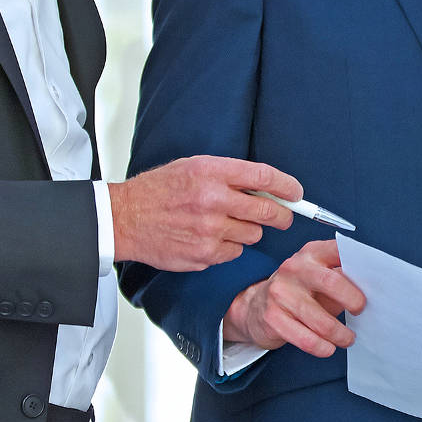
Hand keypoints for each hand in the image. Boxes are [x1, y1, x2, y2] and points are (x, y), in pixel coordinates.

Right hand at [109, 155, 300, 269]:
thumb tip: (266, 186)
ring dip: (247, 230)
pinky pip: (234, 253)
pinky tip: (209, 239)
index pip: (264, 176)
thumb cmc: (158, 191)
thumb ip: (228, 175)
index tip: (297, 193)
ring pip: (253, 235)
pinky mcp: (204, 254)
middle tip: (282, 216)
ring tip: (225, 224)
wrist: (125, 218)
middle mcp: (213, 199)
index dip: (287, 186)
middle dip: (281, 215)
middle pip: (268, 211)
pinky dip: (228, 248)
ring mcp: (209, 230)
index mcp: (211, 171)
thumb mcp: (193, 167)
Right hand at [224, 239, 364, 357]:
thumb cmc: (298, 292)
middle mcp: (294, 269)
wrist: (255, 308)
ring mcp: (280, 293)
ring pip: (321, 320)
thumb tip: (372, 291)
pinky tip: (329, 347)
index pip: (338, 250)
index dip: (358, 261)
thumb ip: (343, 279)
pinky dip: (323, 347)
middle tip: (361, 310)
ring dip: (341, 334)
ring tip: (348, 338)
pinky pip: (306, 339)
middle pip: (332, 282)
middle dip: (353, 300)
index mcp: (311, 254)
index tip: (374, 276)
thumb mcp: (320, 279)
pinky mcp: (273, 317)